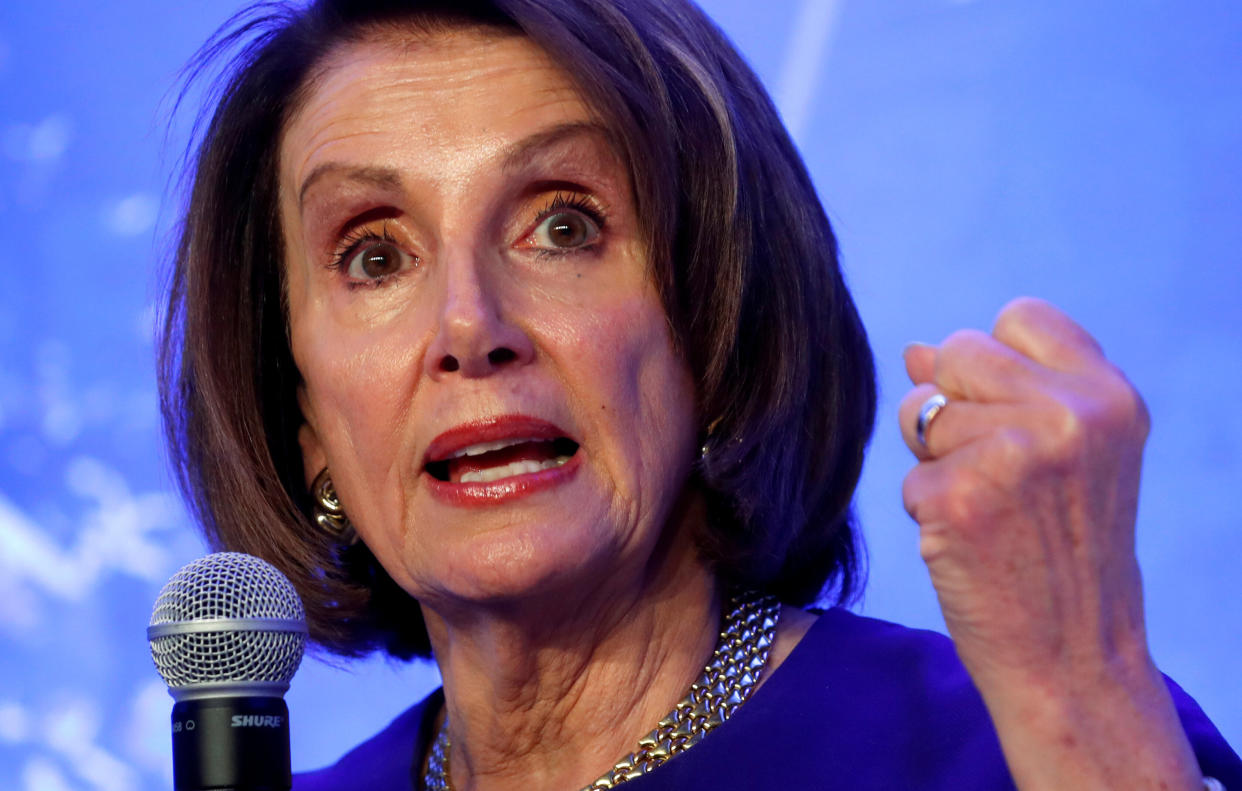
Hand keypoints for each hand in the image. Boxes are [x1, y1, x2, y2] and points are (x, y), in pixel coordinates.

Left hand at [899, 297, 1198, 788]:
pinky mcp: (958, 496)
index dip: (996, 364)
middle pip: (957, 351)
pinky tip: (971, 545)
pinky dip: (927, 508)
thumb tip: (915, 351)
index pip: (1019, 316)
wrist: (1074, 658)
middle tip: (998, 475)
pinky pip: (909, 472)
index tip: (1014, 418)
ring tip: (991, 512)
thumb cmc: (1065, 554)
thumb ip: (1007, 390)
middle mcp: (1067, 415)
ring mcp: (1011, 453)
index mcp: (1108, 397)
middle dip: (955, 405)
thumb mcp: (1069, 457)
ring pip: (921, 411)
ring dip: (936, 460)